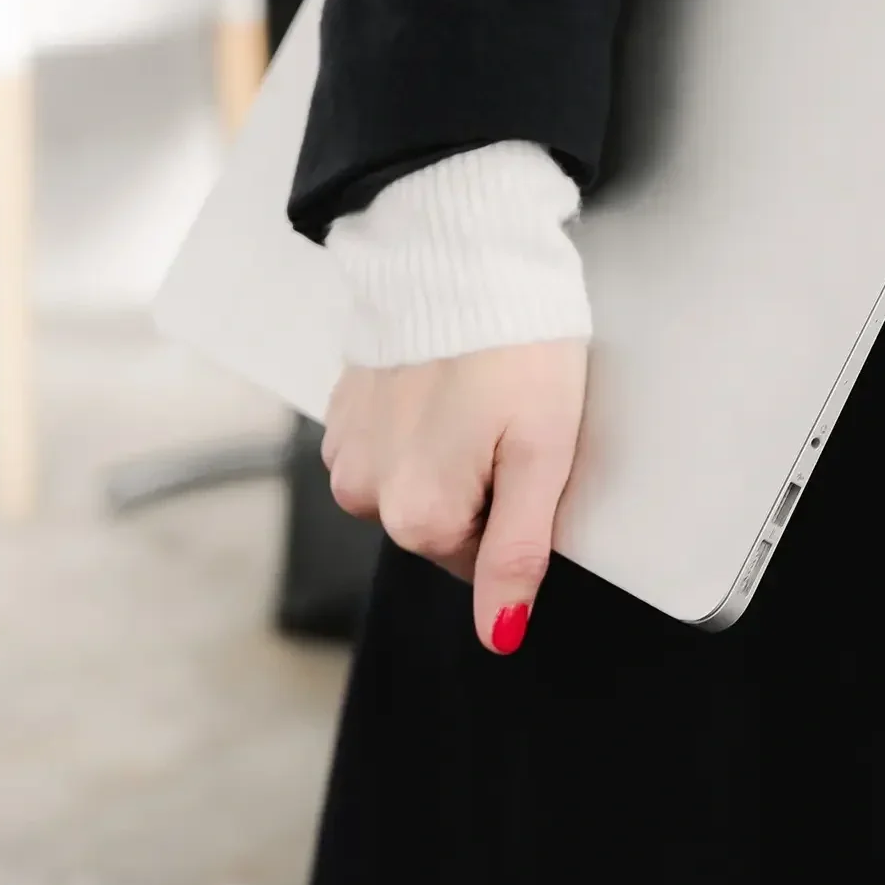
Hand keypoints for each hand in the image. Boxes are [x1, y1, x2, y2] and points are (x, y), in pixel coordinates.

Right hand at [321, 341, 588, 653]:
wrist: (459, 250)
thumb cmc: (515, 344)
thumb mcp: (542, 453)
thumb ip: (517, 553)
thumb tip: (500, 635)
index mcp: (417, 515)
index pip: (479, 561)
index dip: (515, 511)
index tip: (526, 455)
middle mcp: (366, 493)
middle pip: (441, 524)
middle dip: (479, 485)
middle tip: (506, 418)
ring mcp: (346, 450)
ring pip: (411, 484)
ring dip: (444, 452)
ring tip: (474, 392)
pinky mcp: (342, 408)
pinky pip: (386, 445)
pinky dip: (417, 423)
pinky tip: (442, 381)